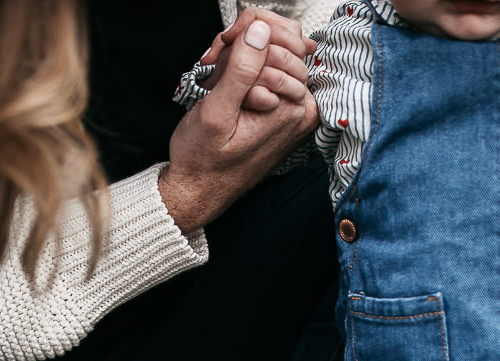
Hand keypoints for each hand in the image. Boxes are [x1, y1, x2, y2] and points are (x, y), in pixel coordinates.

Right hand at [162, 19, 318, 232]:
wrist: (197, 190)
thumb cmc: (203, 160)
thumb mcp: (216, 112)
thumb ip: (240, 70)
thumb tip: (260, 31)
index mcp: (295, 109)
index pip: (286, 41)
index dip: (246, 39)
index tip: (217, 54)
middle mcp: (302, 109)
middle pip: (282, 46)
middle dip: (243, 49)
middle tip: (214, 69)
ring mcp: (293, 110)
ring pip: (271, 57)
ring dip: (239, 60)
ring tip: (215, 82)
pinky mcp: (281, 111)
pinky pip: (267, 74)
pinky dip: (242, 72)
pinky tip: (224, 87)